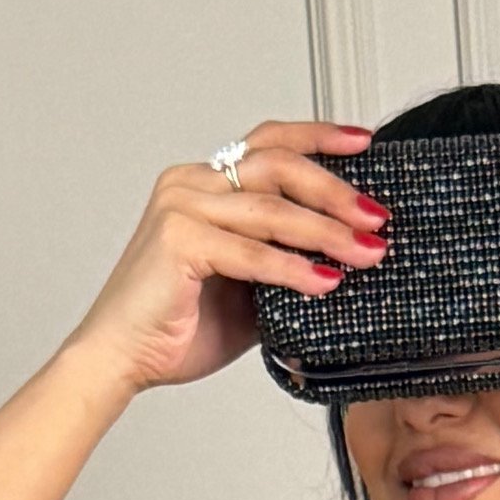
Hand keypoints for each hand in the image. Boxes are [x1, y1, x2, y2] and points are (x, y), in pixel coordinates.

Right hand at [63, 121, 388, 402]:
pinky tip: (326, 282)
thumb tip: (340, 265)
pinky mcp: (177, 239)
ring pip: (271, 208)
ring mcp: (182, 206)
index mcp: (205, 184)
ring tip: (366, 252)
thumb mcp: (246, 291)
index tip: (365, 145)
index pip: (270, 143)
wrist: (122, 360)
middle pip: (278, 165)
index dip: (319, 139)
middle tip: (377, 216)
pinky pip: (250, 252)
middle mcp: (191, 183)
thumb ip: (281, 266)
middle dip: (335, 190)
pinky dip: (292, 268)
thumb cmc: (175, 328)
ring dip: (326, 232)